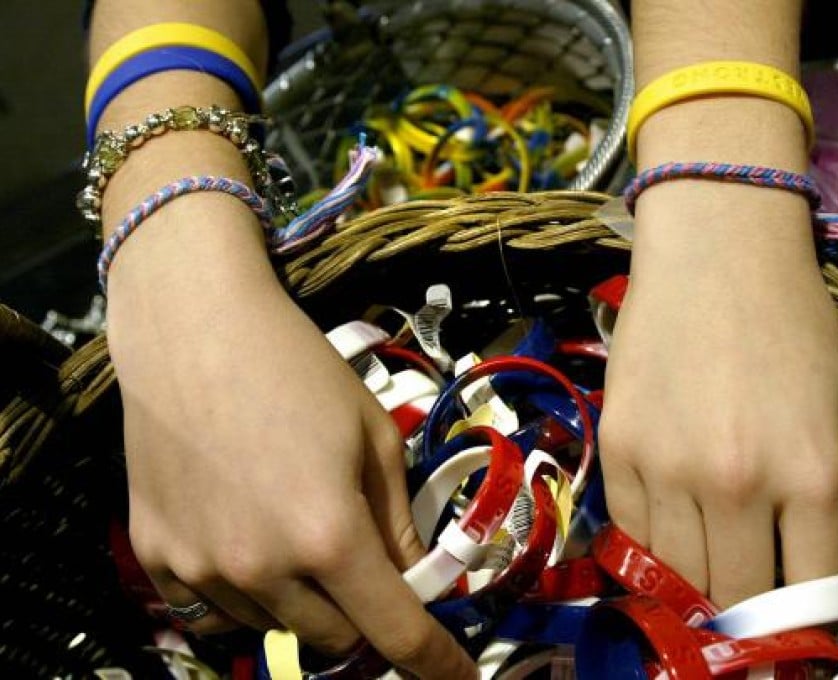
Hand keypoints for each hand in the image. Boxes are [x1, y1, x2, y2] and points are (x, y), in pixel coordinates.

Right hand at [107, 274, 474, 678]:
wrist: (193, 326)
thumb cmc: (298, 368)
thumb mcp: (374, 436)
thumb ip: (396, 520)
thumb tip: (412, 576)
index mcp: (330, 535)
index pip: (396, 633)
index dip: (435, 663)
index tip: (456, 676)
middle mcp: (263, 568)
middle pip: (335, 639)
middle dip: (364, 616)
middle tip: (366, 568)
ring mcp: (201, 568)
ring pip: (274, 627)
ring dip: (303, 603)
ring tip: (297, 533)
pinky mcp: (155, 555)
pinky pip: (211, 610)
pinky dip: (245, 597)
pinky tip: (248, 546)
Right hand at [598, 210, 837, 607]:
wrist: (715, 255)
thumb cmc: (791, 325)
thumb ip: (833, 493)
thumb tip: (809, 557)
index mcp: (808, 475)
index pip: (809, 593)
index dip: (804, 616)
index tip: (794, 611)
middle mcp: (736, 485)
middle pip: (733, 598)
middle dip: (744, 608)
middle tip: (746, 587)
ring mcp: (667, 470)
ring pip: (674, 574)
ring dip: (693, 578)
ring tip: (705, 554)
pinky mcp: (617, 449)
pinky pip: (630, 531)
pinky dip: (651, 541)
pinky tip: (669, 520)